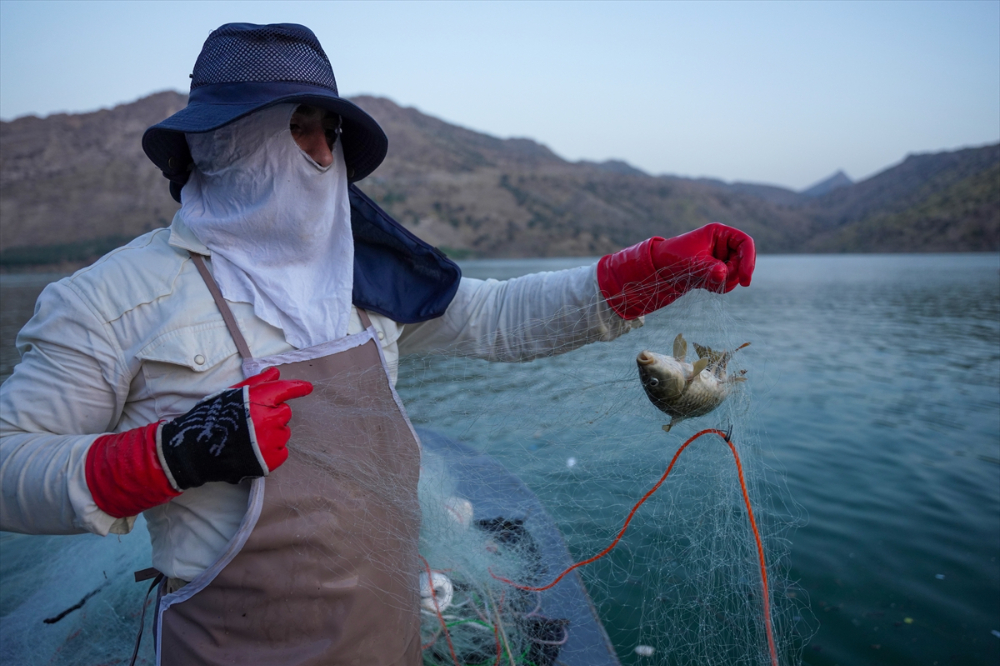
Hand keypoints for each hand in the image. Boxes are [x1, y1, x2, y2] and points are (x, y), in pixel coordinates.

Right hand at [85, 368, 312, 517]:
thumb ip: (256, 383)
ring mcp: (269, 442)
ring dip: (273, 433)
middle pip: (284, 413)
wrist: (193, 451)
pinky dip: (272, 450)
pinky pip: (282, 452)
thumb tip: (276, 373)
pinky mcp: (269, 461)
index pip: (284, 391)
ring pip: (284, 433)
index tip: (308, 388)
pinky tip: (254, 450)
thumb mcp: (230, 395)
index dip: (297, 388)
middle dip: (273, 414)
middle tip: (253, 420)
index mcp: (257, 401)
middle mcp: (267, 420)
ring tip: (250, 437)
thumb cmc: (210, 419)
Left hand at [597, 223, 755, 319]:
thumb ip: (708, 268)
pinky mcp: (716, 270)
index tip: (745, 279)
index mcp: (719, 233)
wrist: (658, 269)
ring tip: (705, 282)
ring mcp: (721, 258)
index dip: (749, 260)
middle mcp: (723, 244)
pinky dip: (719, 286)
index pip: (745, 242)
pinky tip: (703, 285)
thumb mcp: (691, 262)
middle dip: (734, 274)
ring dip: (725, 282)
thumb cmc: (672, 258)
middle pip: (744, 260)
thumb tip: (723, 274)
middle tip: (718, 282)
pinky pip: (727, 281)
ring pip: (736, 273)